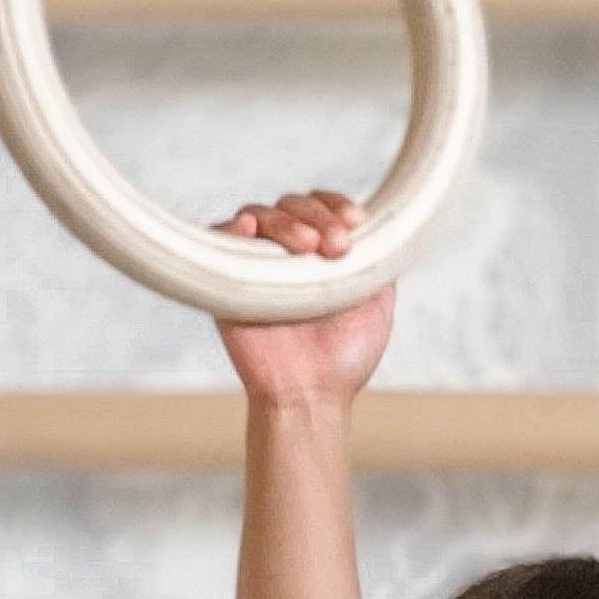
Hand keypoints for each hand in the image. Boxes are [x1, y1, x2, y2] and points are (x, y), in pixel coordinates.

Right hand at [213, 192, 394, 409]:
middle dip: (318, 216)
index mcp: (319, 254)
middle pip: (293, 205)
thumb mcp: (378, 304)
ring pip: (261, 214)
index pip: (322, 207)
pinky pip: (218, 238)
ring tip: (307, 248)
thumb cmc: (344, 358)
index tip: (355, 224)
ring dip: (286, 222)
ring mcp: (255, 265)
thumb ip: (377, 263)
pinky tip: (249, 229)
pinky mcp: (226, 280)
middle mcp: (286, 255)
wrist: (311, 394)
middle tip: (336, 246)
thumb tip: (380, 230)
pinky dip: (231, 227)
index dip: (336, 205)